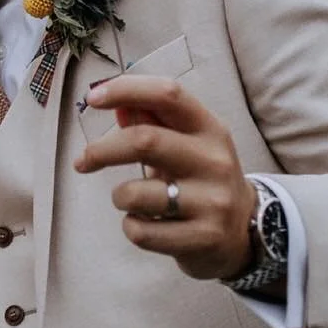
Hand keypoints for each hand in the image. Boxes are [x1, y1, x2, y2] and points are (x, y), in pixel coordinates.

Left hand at [75, 74, 255, 280]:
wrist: (244, 231)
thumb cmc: (202, 180)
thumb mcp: (187, 144)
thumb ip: (153, 121)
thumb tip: (117, 101)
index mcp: (209, 129)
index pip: (168, 95)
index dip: (126, 90)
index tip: (93, 98)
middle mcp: (214, 161)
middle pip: (145, 141)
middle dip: (102, 150)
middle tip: (83, 161)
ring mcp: (211, 202)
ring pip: (135, 194)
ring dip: (119, 197)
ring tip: (131, 201)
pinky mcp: (202, 238)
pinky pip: (141, 231)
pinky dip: (131, 226)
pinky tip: (145, 224)